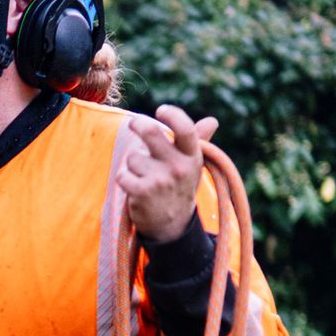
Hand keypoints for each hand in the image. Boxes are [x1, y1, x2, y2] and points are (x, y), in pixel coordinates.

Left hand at [120, 105, 218, 243]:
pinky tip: (133, 187)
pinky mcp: (143, 192)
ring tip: (144, 176)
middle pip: (151, 132)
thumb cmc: (179, 188)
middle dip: (137, 125)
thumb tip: (212, 121)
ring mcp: (161, 180)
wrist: (172, 226)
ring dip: (132, 164)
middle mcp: (178, 167)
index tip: (161, 110)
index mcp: (191, 157)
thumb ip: (198, 141)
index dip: (173, 115)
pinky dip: (123, 178)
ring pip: (133, 157)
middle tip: (133, 124)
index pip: (185, 130)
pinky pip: (122, 174)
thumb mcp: (192, 165)